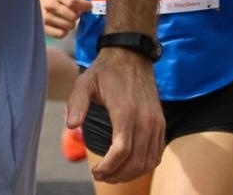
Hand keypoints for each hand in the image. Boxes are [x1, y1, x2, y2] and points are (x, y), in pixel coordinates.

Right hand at [43, 0, 92, 37]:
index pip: (73, 1)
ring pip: (68, 26)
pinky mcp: (44, 28)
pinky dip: (65, 31)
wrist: (44, 0)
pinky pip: (61, 34)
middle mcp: (49, 5)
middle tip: (75, 11)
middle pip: (73, 16)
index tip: (89, 6)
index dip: (84, 5)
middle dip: (78, 14)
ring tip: (68, 17)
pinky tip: (63, 24)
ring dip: (72, 23)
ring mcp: (45, 17)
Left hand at [68, 48, 164, 183]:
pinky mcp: (161, 122)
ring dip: (130, 174)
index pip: (121, 151)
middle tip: (100, 176)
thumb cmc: (106, 71)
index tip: (94, 172)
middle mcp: (145, 118)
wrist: (132, 55)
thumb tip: (71, 125)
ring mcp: (156, 121)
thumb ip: (77, 103)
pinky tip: (129, 166)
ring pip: (148, 161)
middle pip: (136, 161)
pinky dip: (144, 166)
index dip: (107, 168)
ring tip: (112, 174)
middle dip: (117, 175)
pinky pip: (157, 153)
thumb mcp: (85, 82)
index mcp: (126, 110)